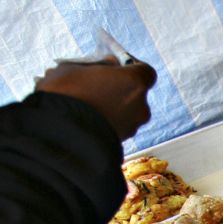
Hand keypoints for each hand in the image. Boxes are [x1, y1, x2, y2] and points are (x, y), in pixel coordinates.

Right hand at [36, 58, 155, 139]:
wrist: (58, 134)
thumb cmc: (65, 93)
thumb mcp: (76, 67)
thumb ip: (100, 65)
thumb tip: (110, 64)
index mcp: (134, 82)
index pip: (145, 71)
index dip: (131, 67)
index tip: (116, 65)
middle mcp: (141, 106)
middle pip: (135, 92)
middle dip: (119, 88)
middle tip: (96, 85)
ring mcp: (133, 126)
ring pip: (126, 110)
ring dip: (112, 105)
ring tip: (86, 103)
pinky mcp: (122, 141)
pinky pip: (117, 125)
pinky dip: (107, 120)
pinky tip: (86, 118)